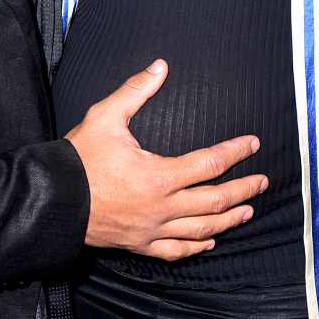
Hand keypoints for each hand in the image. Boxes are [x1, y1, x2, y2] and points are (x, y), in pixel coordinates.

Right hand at [65, 59, 266, 260]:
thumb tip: (159, 66)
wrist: (54, 200)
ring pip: (202, 229)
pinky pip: (176, 251)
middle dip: (243, 189)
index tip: (253, 144)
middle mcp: (162, 207)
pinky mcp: (140, 244)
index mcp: (159, 176)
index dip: (235, 153)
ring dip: (229, 219)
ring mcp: (153, 230)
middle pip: (215, 201)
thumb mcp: (105, 116)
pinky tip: (210, 242)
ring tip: (247, 211)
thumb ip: (135, 90)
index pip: (209, 164)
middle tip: (263, 181)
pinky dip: (197, 246)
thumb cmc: (80, 159)